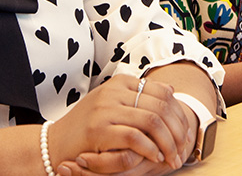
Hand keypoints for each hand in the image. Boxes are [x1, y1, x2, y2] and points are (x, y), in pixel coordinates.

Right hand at [48, 75, 191, 174]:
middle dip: (177, 131)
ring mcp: (105, 108)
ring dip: (168, 142)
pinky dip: (150, 149)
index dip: (179, 114)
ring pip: (152, 121)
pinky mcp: (99, 129)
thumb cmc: (87, 126)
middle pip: (161, 106)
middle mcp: (114, 91)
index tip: (185, 132)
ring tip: (172, 158)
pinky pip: (135, 137)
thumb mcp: (114, 104)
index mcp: (120, 82)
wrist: (56, 142)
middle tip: (183, 149)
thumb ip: (139, 97)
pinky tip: (155, 158)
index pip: (162, 93)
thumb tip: (171, 91)